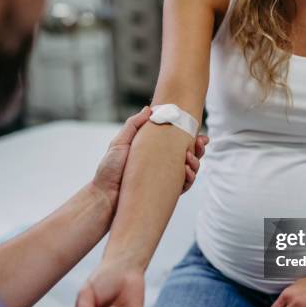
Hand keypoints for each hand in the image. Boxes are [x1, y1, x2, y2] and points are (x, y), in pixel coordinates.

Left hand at [92, 107, 208, 206]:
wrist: (105, 197)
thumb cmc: (109, 170)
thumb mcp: (120, 142)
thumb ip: (134, 125)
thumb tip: (149, 109)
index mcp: (153, 150)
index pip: (175, 141)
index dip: (189, 136)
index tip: (199, 132)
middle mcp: (160, 164)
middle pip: (187, 155)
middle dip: (198, 149)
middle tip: (200, 144)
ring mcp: (164, 178)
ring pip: (189, 170)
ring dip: (195, 163)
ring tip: (190, 159)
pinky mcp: (165, 192)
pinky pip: (183, 186)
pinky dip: (189, 179)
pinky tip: (187, 173)